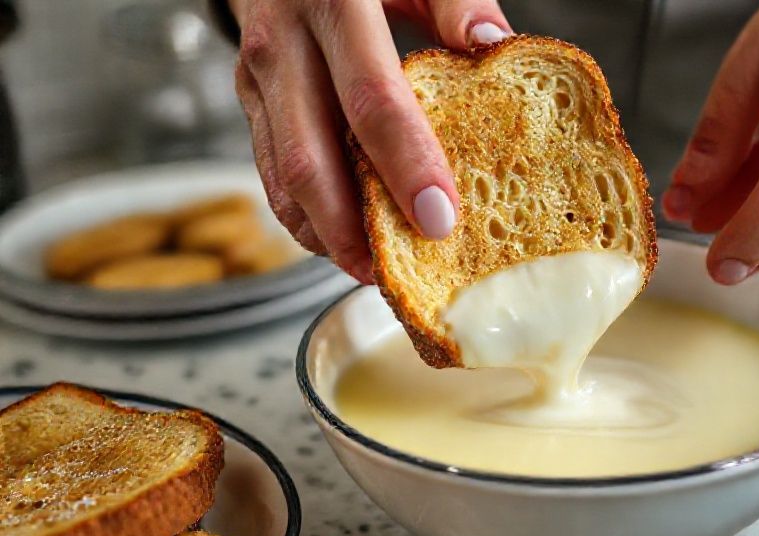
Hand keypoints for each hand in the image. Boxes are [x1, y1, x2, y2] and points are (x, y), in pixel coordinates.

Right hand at [230, 0, 511, 283]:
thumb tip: (493, 41)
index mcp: (332, 3)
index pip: (371, 100)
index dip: (406, 164)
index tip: (441, 217)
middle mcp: (283, 46)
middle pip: (313, 159)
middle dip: (357, 227)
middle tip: (402, 270)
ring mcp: (257, 79)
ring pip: (284, 178)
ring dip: (328, 236)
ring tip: (376, 271)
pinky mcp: (250, 103)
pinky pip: (271, 175)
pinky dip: (307, 219)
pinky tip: (344, 243)